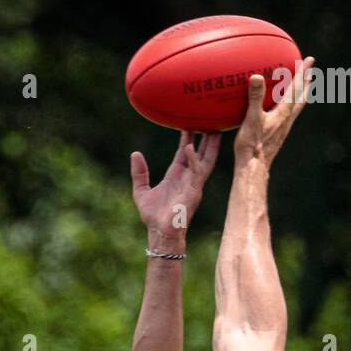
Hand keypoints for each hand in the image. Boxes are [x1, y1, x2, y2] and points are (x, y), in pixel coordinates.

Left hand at [132, 130, 220, 245]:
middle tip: (209, 117)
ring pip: (206, 159)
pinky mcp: (194, 192)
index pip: (184, 151)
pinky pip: (197, 173)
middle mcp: (187, 177)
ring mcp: (193, 184)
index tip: (189, 120)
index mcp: (176, 175)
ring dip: (210, 144)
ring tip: (215, 127)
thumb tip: (135, 153)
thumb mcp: (140, 191)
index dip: (188, 136)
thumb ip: (139, 173)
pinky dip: (194, 160)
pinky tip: (190, 148)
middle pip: (200, 151)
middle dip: (206, 136)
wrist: (159, 233)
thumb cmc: (153, 216)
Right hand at [234, 56, 314, 169]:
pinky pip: (287, 117)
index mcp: (283, 113)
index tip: (309, 60)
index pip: (295, 89)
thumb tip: (257, 77)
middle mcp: (286, 120)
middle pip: (301, 98)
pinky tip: (282, 110)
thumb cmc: (252, 146)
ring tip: (303, 89)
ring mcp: (283, 129)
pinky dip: (289, 108)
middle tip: (311, 72)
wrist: (254, 169)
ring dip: (300, 96)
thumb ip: (255, 98)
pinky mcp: (278, 136)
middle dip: (306, 83)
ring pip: (296, 108)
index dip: (302, 73)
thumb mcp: (251, 119)